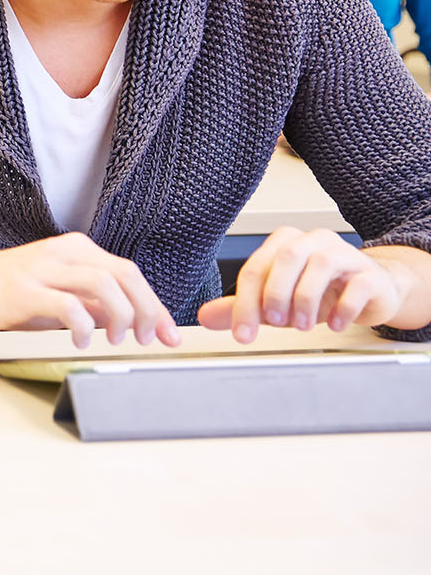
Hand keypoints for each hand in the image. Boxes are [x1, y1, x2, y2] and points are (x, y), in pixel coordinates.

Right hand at [0, 232, 179, 347]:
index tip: (169, 334)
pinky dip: (84, 327)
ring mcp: (42, 268)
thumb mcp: (54, 296)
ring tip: (118, 341)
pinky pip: (68, 305)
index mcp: (73, 249)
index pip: (128, 273)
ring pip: (104, 285)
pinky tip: (81, 342)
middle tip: (152, 340)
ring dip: (122, 317)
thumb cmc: (2, 294)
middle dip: (148, 311)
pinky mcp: (23, 289)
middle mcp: (62, 252)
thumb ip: (89, 304)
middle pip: (125, 275)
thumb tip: (128, 322)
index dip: (155, 305)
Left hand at [198, 227, 408, 341]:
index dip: (245, 303)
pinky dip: (343, 307)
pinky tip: (334, 324)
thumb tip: (204, 316)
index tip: (243, 334)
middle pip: (286, 258)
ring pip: (321, 266)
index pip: (256, 268)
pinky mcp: (370, 273)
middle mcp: (313, 240)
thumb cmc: (320, 291)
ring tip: (303, 325)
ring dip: (306, 300)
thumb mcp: (276, 299)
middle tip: (275, 323)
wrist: (370, 290)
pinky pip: (357, 284)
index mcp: (285, 242)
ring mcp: (345, 253)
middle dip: (275, 294)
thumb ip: (242, 305)